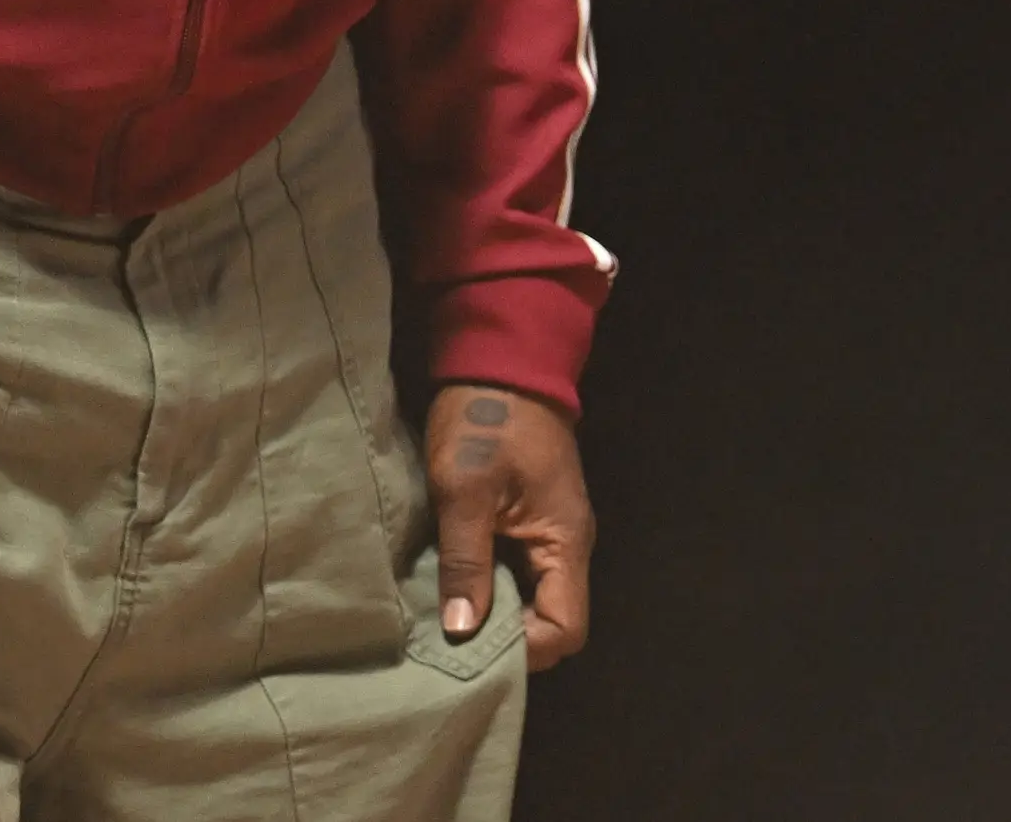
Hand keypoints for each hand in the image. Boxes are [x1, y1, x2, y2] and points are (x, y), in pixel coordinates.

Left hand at [426, 382, 595, 667]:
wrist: (502, 361)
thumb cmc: (486, 422)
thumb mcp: (465, 490)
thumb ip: (466, 561)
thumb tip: (462, 630)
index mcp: (565, 541)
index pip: (565, 629)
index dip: (524, 648)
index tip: (471, 645)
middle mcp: (566, 545)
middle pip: (549, 620)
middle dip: (503, 638)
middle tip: (449, 639)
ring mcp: (548, 532)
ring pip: (529, 598)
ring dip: (492, 612)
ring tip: (444, 617)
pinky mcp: (527, 520)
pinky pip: (514, 573)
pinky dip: (486, 586)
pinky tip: (450, 585)